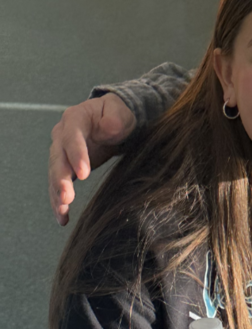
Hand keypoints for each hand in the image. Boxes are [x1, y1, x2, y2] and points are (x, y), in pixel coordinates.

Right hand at [49, 93, 135, 224]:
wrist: (112, 119)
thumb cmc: (117, 114)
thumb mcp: (120, 111)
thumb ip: (115, 117)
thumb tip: (108, 128)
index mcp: (75, 118)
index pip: (72, 136)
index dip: (76, 155)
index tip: (84, 174)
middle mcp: (62, 135)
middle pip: (58, 158)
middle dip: (60, 179)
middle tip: (66, 197)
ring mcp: (61, 152)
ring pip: (55, 174)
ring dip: (56, 194)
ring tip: (62, 211)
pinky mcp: (65, 167)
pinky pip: (58, 185)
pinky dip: (59, 201)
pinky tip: (62, 217)